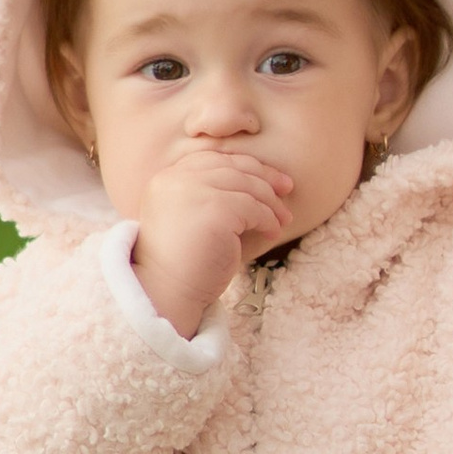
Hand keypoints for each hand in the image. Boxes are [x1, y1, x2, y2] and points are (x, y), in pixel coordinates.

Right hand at [131, 143, 291, 338]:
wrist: (166, 294)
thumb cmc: (183, 264)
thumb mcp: (190, 219)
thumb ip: (208, 196)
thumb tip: (256, 184)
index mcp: (167, 179)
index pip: (213, 159)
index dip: (244, 165)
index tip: (267, 178)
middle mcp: (176, 179)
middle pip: (232, 166)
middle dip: (264, 176)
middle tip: (287, 188)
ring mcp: (193, 191)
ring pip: (246, 184)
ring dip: (270, 202)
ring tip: (283, 219)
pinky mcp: (214, 208)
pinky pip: (252, 207)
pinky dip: (267, 218)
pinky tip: (272, 232)